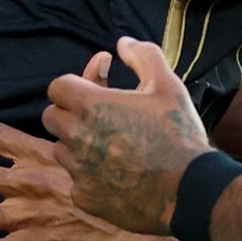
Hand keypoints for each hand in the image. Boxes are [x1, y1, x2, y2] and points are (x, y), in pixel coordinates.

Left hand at [42, 39, 209, 235]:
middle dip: (71, 113)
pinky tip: (117, 175)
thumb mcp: (168, 85)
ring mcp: (78, 170)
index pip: (57, 87)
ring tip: (111, 146)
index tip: (97, 88)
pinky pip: (76, 181)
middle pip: (51, 117)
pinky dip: (91, 176)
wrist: (189, 190)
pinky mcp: (85, 197)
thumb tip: (122, 43)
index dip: (76, 85)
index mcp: (91, 106)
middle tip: (101, 116)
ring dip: (78, 145)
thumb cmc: (179, 134)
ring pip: (61, 150)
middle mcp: (76, 137)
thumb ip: (143, 56)